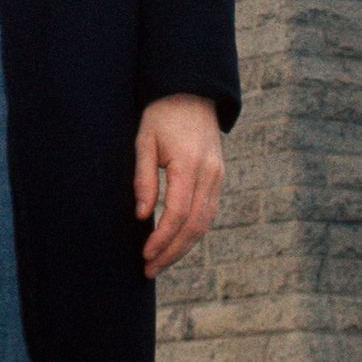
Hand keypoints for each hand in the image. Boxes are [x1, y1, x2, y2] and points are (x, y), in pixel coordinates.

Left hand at [135, 94, 223, 278]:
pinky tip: (176, 242)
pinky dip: (193, 232)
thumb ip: (144, 179)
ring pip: (205, 223)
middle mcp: (209, 173)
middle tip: (150, 269)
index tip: (145, 254)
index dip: (162, 239)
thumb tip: (142, 216)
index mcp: (189, 164)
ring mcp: (218, 176)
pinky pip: (209, 212)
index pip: (178, 214)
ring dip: (183, 247)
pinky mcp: (219, 177)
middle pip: (194, 226)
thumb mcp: (145, 141)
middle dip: (172, 252)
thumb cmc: (162, 115)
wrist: (192, 92)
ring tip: (160, 262)